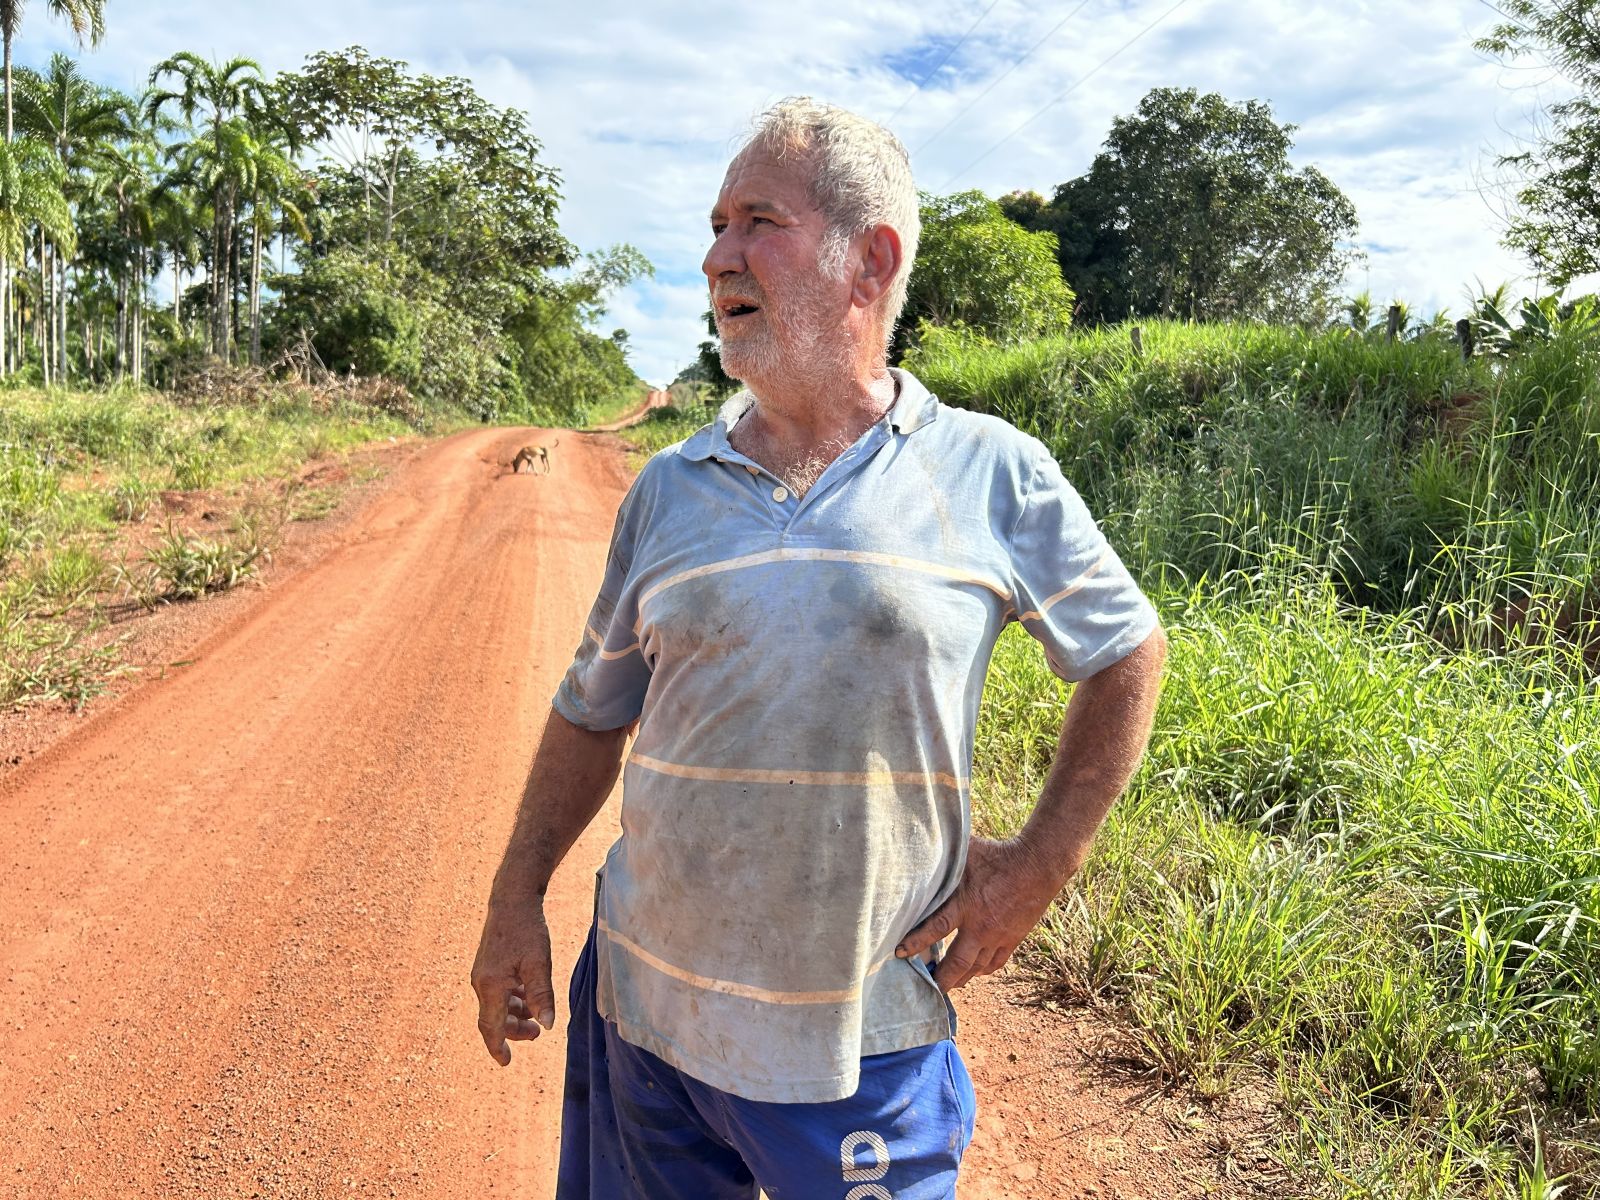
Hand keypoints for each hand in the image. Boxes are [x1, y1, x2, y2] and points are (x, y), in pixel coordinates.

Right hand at [471, 894, 556, 1065]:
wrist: (512, 900)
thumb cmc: (527, 929)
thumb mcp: (539, 963)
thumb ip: (541, 996)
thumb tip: (547, 1025)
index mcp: (491, 986)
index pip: (491, 1027)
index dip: (498, 1047)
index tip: (506, 1063)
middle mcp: (481, 983)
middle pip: (494, 1018)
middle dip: (513, 1031)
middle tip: (537, 1034)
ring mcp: (483, 973)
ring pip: (496, 1005)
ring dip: (514, 1015)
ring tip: (535, 1016)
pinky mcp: (488, 965)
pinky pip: (497, 992)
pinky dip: (511, 1000)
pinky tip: (527, 996)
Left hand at [895, 836, 1064, 992]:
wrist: (1038, 866)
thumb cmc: (998, 855)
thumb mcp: (967, 852)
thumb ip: (945, 859)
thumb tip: (921, 849)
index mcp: (966, 903)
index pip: (936, 928)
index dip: (916, 943)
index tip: (899, 953)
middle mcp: (981, 926)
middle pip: (958, 963)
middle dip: (941, 979)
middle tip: (927, 989)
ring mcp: (998, 936)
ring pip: (977, 968)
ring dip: (960, 979)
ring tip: (947, 985)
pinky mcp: (1013, 939)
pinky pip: (995, 963)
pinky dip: (982, 971)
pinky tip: (974, 973)